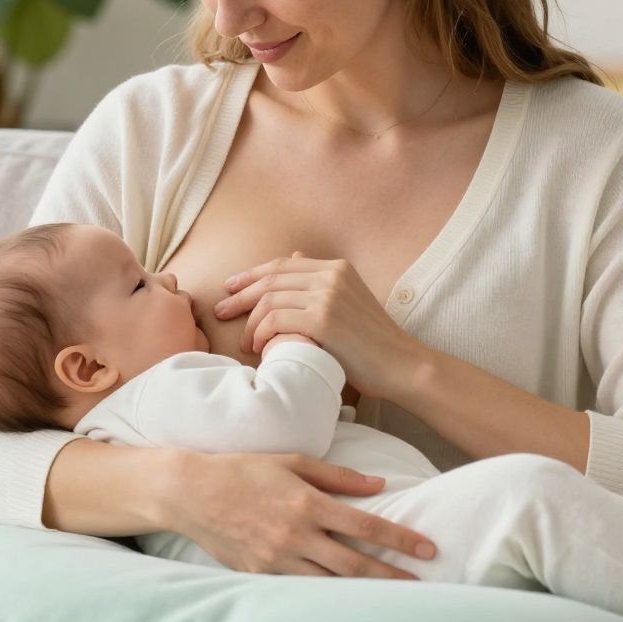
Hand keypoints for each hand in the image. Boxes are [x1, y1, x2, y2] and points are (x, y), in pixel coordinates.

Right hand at [170, 450, 435, 578]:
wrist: (190, 493)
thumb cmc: (244, 470)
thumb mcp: (292, 461)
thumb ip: (338, 476)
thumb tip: (378, 484)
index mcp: (307, 503)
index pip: (366, 526)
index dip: (401, 539)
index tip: (427, 549)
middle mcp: (294, 536)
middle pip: (354, 564)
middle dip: (392, 576)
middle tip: (422, 585)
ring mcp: (275, 559)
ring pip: (329, 584)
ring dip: (363, 592)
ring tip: (392, 599)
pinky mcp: (259, 575)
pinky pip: (300, 589)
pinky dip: (325, 594)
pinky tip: (347, 601)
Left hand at [216, 252, 430, 399]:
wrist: (401, 365)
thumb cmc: (373, 343)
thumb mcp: (347, 302)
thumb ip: (321, 282)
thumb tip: (294, 256)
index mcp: (338, 267)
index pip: (282, 265)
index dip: (251, 275)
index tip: (230, 287)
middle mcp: (332, 275)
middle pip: (271, 279)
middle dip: (240, 295)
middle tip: (220, 310)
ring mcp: (328, 295)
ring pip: (269, 301)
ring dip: (250, 323)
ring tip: (245, 343)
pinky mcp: (323, 319)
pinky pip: (275, 320)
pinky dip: (261, 335)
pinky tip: (259, 349)